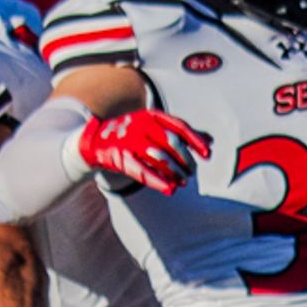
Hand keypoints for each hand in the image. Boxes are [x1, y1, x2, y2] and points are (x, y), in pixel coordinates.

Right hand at [76, 108, 211, 195]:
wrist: (95, 141)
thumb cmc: (132, 135)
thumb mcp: (153, 127)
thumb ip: (179, 133)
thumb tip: (210, 141)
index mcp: (150, 116)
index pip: (179, 127)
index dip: (195, 142)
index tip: (207, 156)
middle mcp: (140, 125)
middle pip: (172, 142)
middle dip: (185, 160)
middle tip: (191, 173)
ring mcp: (129, 140)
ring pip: (160, 157)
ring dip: (175, 172)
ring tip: (182, 181)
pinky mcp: (121, 157)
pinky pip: (143, 171)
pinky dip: (158, 181)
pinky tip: (171, 190)